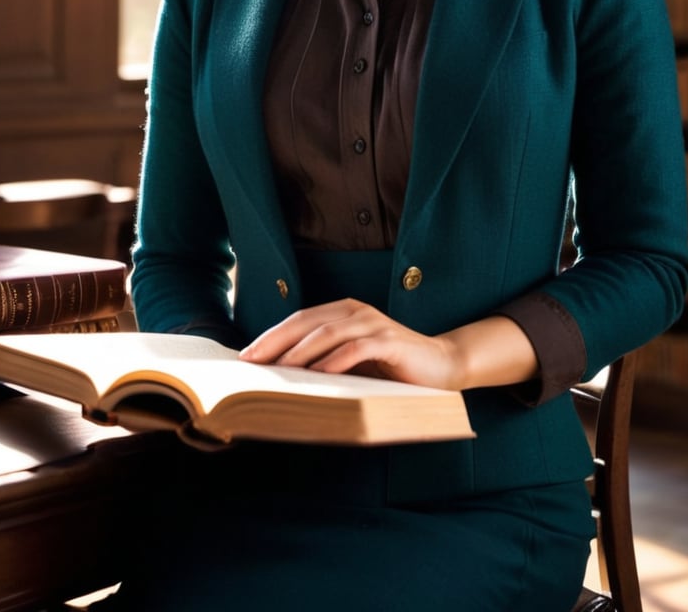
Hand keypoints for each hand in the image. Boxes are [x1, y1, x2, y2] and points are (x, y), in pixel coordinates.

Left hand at [238, 298, 459, 388]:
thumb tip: (279, 375)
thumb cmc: (390, 367)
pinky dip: (336, 360)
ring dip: (300, 352)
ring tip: (278, 370)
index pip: (299, 320)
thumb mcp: (351, 363)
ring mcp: (374, 324)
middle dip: (275, 342)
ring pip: (328, 333)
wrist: (441, 366)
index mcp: (343, 312)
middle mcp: (356, 311)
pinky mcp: (390, 341)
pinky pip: (357, 348)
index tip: (246, 357)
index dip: (271, 336)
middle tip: (251, 362)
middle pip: (307, 322)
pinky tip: (320, 374)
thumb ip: (323, 361)